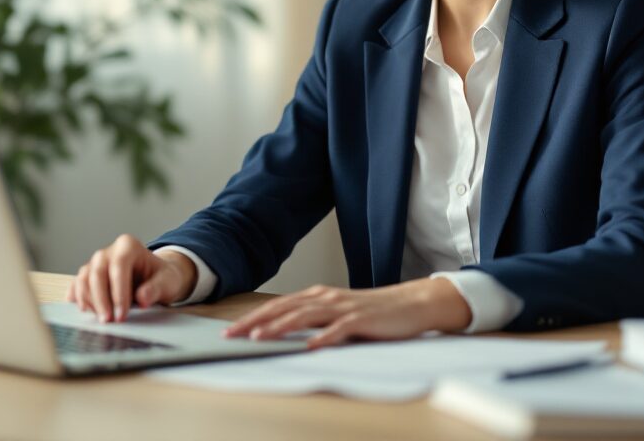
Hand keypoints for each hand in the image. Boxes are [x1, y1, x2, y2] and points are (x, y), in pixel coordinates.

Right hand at [65, 235, 197, 322]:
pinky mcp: (88, 276)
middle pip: (96, 272)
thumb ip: (156, 289)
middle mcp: (108, 252)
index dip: (118, 292)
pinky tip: (86, 311)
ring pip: (83, 279)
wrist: (156, 278)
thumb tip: (142, 298)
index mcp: (128, 246)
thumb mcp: (168, 282)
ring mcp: (95, 264)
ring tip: (102, 319)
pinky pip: (77, 286)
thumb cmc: (162, 278)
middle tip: (108, 321)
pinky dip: (79, 299)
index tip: (121, 314)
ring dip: (89, 302)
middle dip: (100, 299)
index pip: (118, 266)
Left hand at [222, 278, 471, 348]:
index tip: (231, 330)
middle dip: (256, 321)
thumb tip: (285, 332)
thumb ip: (314, 320)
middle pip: (284, 308)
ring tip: (261, 338)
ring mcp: (344, 308)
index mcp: (318, 296)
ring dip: (281, 327)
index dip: (253, 317)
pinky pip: (339, 329)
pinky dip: (323, 337)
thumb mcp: (337, 313)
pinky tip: (310, 347)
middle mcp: (326, 298)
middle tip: (232, 334)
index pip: (278, 306)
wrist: (411, 303)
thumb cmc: (373, 312)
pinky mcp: (362, 320)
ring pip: (306, 316)